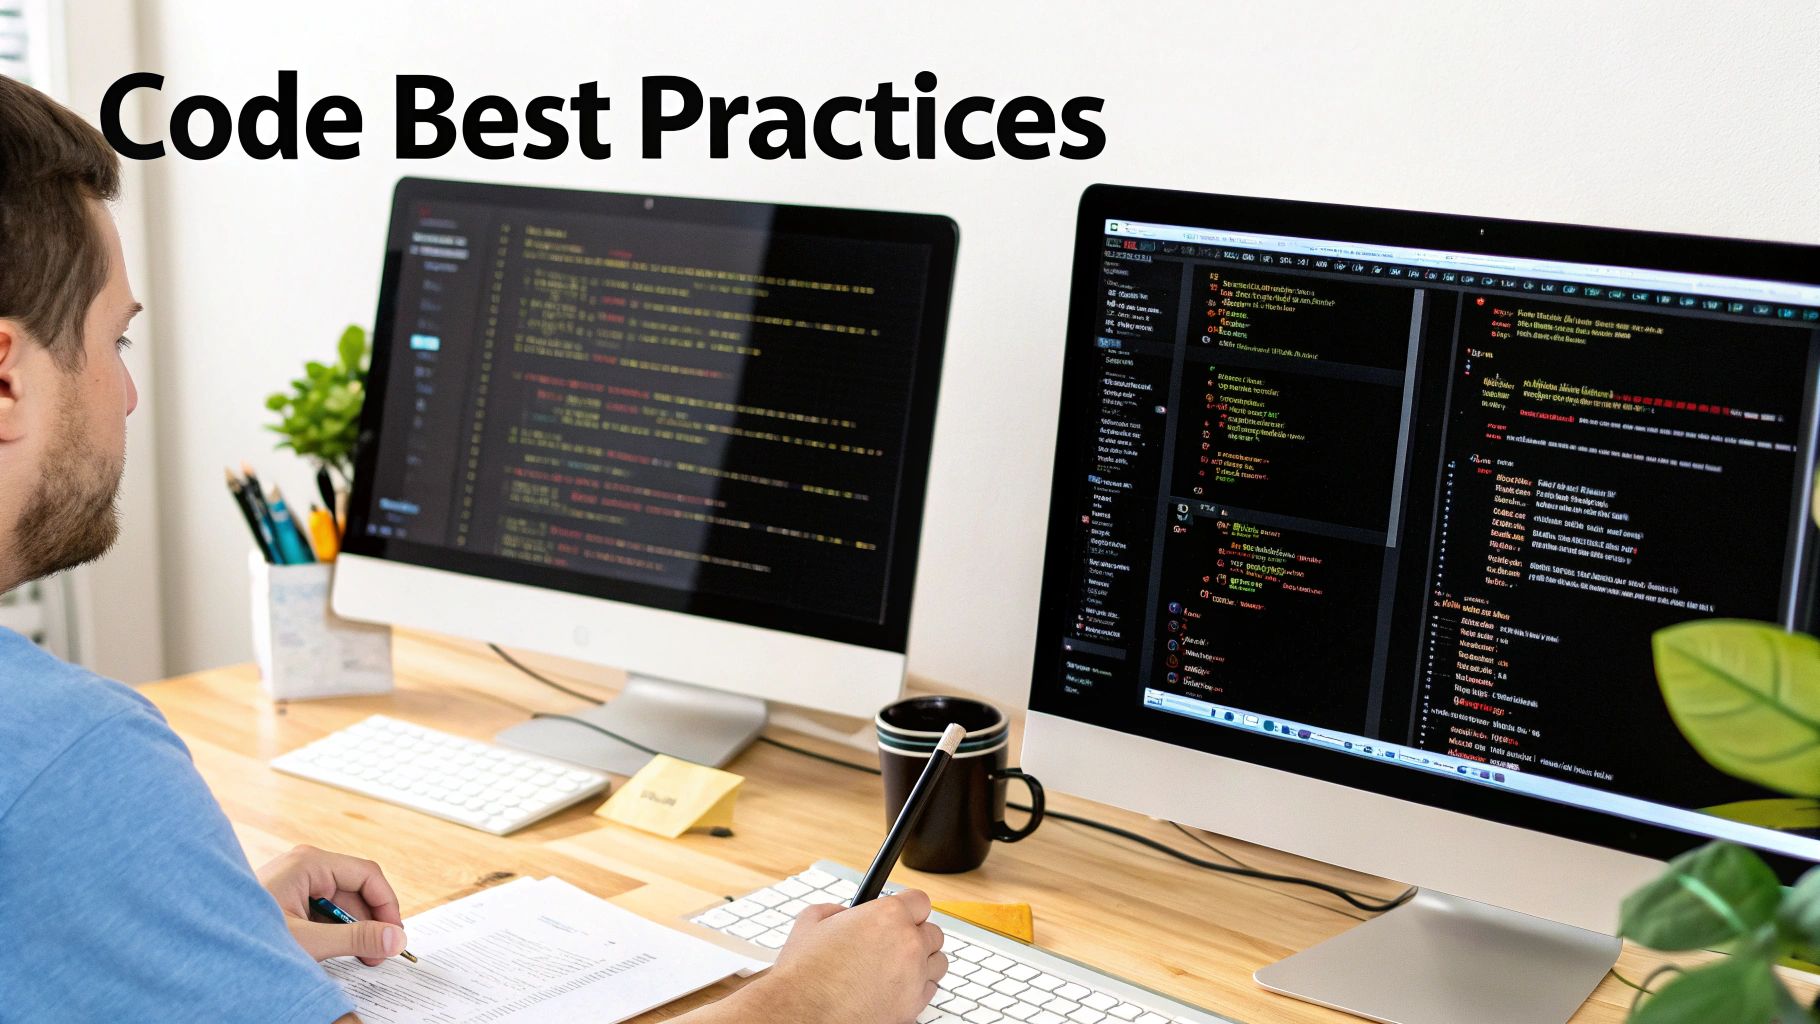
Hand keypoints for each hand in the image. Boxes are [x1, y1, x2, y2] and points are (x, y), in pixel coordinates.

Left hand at [256, 844, 408, 964]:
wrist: (198, 948)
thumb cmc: (241, 935)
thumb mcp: (308, 941)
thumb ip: (356, 939)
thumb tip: (394, 939)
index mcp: (310, 863)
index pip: (367, 874)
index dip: (387, 904)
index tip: (394, 935)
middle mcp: (305, 866)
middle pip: (356, 890)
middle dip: (370, 922)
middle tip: (377, 954)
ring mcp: (296, 881)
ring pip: (341, 903)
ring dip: (353, 930)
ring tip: (357, 957)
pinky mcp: (288, 898)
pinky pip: (323, 911)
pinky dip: (334, 931)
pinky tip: (335, 951)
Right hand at [734, 890, 945, 1023]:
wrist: (802, 1014)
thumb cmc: (805, 973)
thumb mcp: (813, 920)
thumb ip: (838, 910)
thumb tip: (847, 913)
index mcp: (887, 916)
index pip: (921, 901)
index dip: (909, 907)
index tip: (904, 914)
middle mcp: (907, 943)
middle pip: (934, 932)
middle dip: (917, 935)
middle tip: (896, 943)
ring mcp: (914, 976)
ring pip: (938, 962)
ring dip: (923, 961)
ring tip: (899, 966)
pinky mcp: (913, 1006)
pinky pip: (930, 990)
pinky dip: (918, 987)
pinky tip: (897, 986)